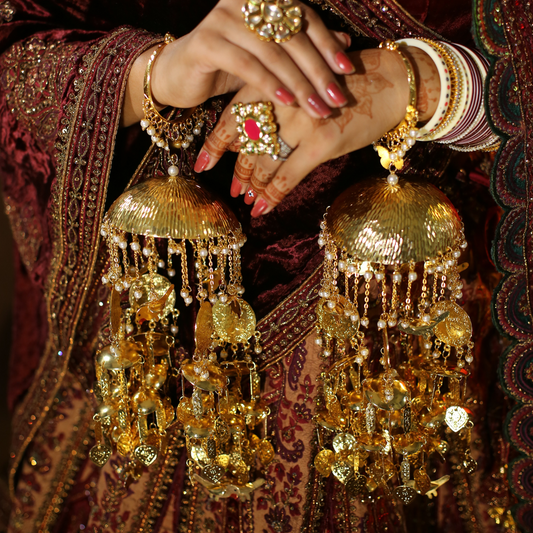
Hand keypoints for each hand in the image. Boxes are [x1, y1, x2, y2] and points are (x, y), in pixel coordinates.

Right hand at [122, 0, 354, 125]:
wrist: (178, 76)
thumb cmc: (227, 66)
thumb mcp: (269, 58)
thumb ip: (303, 48)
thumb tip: (345, 44)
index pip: (303, 19)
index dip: (327, 44)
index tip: (347, 71)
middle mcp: (243, 1)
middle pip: (291, 36)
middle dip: (317, 71)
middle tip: (336, 99)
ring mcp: (222, 17)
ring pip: (272, 52)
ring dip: (298, 83)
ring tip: (317, 108)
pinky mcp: (206, 41)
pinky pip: (247, 64)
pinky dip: (269, 84)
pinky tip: (287, 102)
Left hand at [196, 46, 439, 215]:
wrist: (391, 82)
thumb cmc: (344, 86)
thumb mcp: (303, 86)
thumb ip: (273, 107)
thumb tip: (243, 140)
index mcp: (274, 81)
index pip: (232, 116)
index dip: (215, 144)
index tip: (202, 165)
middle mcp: (283, 99)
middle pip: (246, 143)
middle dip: (237, 170)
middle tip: (233, 189)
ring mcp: (302, 120)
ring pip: (264, 161)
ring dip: (252, 185)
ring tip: (246, 199)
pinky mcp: (323, 141)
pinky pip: (288, 175)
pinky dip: (272, 195)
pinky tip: (262, 209)